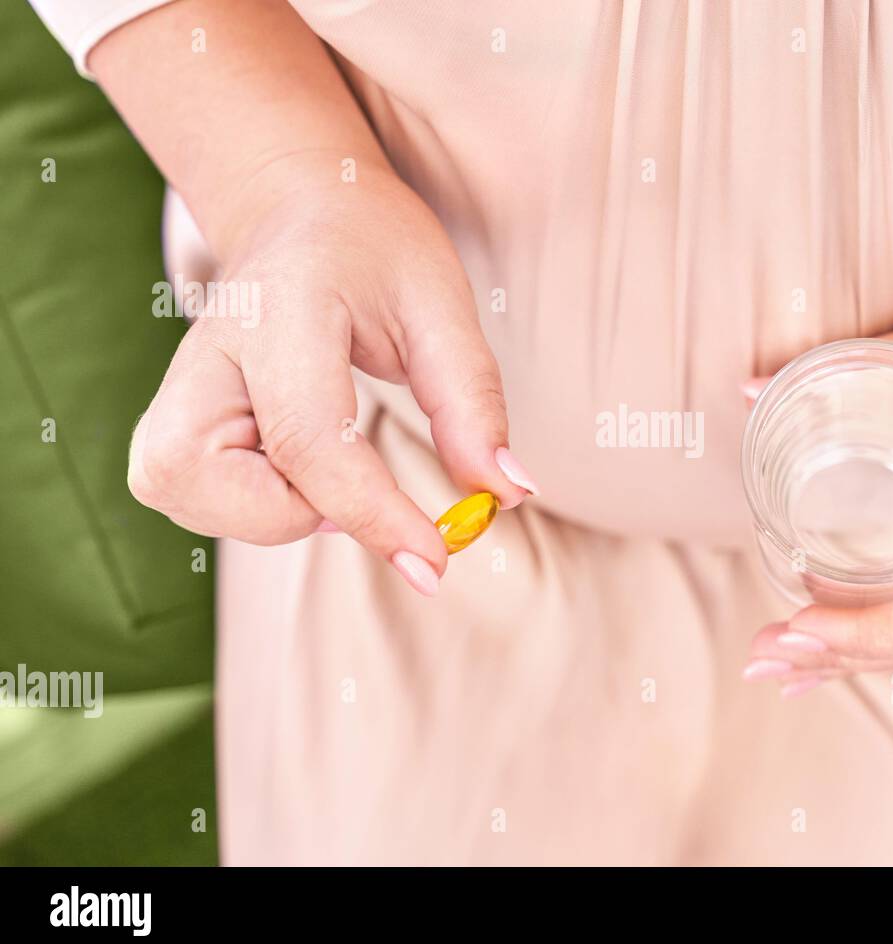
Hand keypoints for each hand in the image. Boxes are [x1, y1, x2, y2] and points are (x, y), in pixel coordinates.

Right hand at [127, 161, 538, 594]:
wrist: (298, 213)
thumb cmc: (374, 251)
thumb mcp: (442, 306)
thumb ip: (472, 403)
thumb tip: (509, 495)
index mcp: (280, 311)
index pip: (311, 441)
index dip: (374, 515)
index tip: (435, 564)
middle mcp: (205, 352)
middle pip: (226, 488)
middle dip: (308, 512)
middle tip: (363, 467)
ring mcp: (171, 389)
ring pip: (193, 500)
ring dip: (277, 507)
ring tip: (326, 442)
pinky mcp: (166, 422)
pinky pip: (193, 498)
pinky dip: (252, 503)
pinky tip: (291, 455)